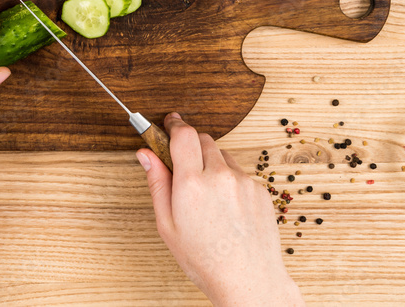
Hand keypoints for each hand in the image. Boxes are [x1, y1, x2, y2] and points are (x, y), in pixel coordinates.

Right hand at [137, 113, 303, 306]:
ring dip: (212, 164)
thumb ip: (157, 183)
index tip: (169, 123)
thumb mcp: (168, 226)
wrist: (249, 280)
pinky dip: (230, 181)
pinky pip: (240, 173)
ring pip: (223, 155)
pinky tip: (227, 208)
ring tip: (208, 198)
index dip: (174, 124)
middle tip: (184, 168)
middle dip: (191, 146)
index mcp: (191, 184)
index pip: (183, 134)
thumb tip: (145, 154)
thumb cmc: (205, 260)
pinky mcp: (260, 189)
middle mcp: (219, 176)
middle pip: (203, 139)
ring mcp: (243, 181)